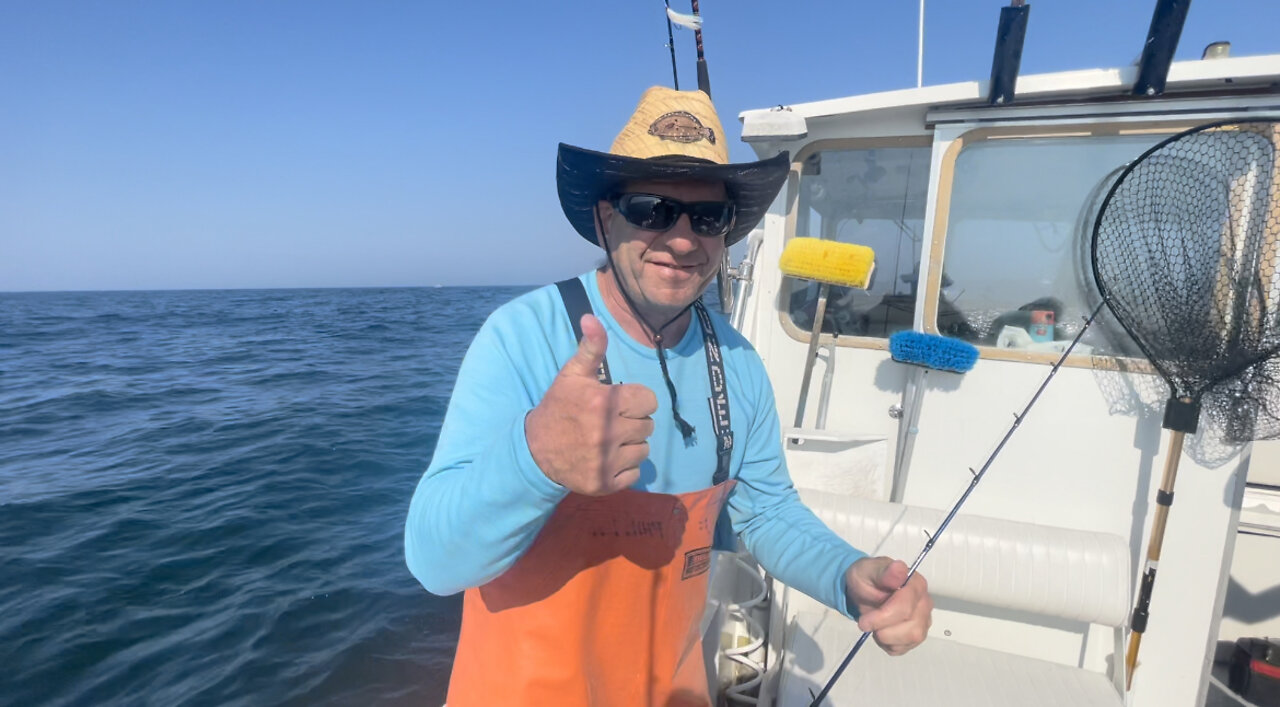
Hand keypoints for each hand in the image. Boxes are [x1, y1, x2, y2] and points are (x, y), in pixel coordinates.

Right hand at [525, 314, 657, 495]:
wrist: (535, 450)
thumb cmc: (558, 408)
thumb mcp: (572, 375)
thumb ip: (590, 348)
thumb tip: (592, 317)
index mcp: (604, 402)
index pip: (649, 401)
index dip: (635, 400)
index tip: (618, 403)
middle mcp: (608, 432)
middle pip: (648, 425)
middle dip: (633, 422)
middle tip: (610, 422)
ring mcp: (607, 461)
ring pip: (644, 449)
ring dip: (630, 445)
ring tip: (608, 441)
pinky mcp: (606, 483)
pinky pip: (635, 473)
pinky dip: (624, 468)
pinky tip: (605, 459)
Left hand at [845, 557, 932, 655]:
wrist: (864, 590)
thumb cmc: (867, 578)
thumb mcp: (868, 571)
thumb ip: (883, 572)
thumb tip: (899, 568)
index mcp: (916, 584)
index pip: (906, 606)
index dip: (883, 617)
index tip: (863, 621)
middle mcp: (925, 602)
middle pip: (912, 626)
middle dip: (883, 628)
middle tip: (864, 622)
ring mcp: (923, 620)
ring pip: (912, 638)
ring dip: (886, 637)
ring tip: (874, 625)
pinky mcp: (917, 635)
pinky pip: (904, 648)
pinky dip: (888, 644)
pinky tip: (881, 630)